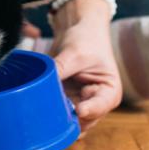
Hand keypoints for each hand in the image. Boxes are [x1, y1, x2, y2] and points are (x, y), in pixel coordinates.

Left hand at [49, 0, 121, 133]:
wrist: (79, 28)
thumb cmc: (86, 39)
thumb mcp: (74, 53)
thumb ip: (60, 70)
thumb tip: (41, 85)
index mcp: (109, 92)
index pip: (101, 106)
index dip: (90, 110)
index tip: (79, 109)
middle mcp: (96, 102)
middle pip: (84, 120)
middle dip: (69, 118)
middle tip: (54, 113)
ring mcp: (80, 103)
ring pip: (69, 121)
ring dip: (57, 117)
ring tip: (45, 110)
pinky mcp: (66, 100)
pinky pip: (57, 112)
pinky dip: (49, 112)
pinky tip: (39, 107)